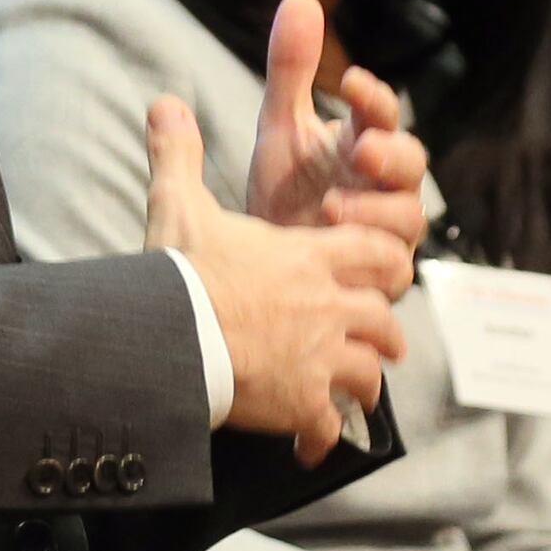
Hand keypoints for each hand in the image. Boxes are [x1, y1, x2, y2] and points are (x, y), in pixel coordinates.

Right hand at [146, 95, 407, 462]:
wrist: (169, 337)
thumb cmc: (178, 271)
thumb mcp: (179, 204)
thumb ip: (180, 154)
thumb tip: (165, 104)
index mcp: (308, 258)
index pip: (376, 252)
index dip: (385, 261)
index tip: (382, 273)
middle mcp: (327, 306)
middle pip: (383, 317)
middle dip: (382, 330)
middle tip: (380, 341)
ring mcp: (319, 358)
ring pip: (369, 372)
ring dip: (364, 382)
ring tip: (356, 394)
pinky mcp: (301, 403)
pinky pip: (330, 424)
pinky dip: (324, 435)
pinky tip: (313, 446)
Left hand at [245, 0, 430, 260]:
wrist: (267, 271)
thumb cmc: (286, 194)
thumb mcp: (281, 129)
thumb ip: (292, 70)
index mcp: (365, 145)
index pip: (383, 114)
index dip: (375, 98)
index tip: (352, 83)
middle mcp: (385, 187)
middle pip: (412, 165)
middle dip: (392, 155)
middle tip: (362, 150)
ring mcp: (387, 233)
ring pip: (410, 220)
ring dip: (378, 211)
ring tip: (333, 207)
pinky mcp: (380, 278)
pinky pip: (395, 271)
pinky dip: (373, 262)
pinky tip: (339, 253)